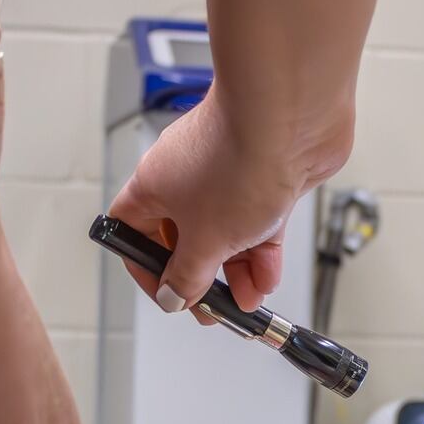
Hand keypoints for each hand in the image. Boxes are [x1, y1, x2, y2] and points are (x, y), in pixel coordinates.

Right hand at [107, 89, 343, 314]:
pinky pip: (256, 221)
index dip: (145, 267)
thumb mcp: (206, 239)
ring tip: (247, 302)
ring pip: (224, 232)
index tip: (168, 295)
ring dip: (235, 271)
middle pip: (183, 237)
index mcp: (153, 185)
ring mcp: (227, 173)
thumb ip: (188, 275)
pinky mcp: (264, 174)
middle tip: (211, 308)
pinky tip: (267, 278)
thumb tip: (174, 296)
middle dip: (199, 276)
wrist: (292, 116)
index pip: (132, 231)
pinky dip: (261, 251)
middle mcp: (185, 176)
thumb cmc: (237, 159)